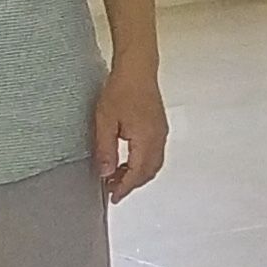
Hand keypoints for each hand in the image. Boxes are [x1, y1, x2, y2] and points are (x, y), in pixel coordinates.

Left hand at [92, 63, 167, 202]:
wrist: (137, 68)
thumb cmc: (121, 90)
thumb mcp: (105, 122)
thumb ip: (105, 150)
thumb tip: (106, 173)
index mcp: (146, 139)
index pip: (138, 173)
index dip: (125, 188)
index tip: (113, 197)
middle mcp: (158, 138)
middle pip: (149, 172)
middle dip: (132, 183)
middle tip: (112, 188)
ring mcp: (161, 132)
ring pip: (153, 163)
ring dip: (137, 173)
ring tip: (117, 175)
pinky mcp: (159, 126)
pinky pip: (154, 152)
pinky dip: (142, 162)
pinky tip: (127, 159)